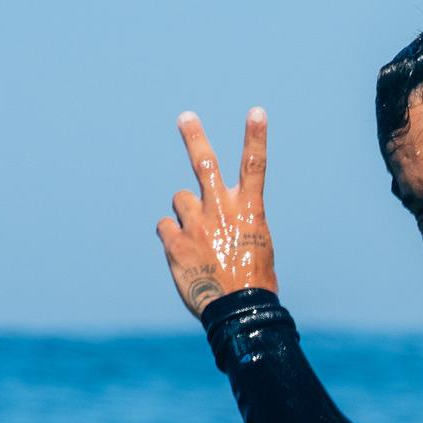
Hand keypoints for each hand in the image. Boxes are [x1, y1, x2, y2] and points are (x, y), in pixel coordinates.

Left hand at [156, 108, 277, 318]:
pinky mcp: (174, 242)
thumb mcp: (257, 244)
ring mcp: (195, 224)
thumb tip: (215, 219)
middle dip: (195, 138)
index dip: (256, 136)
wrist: (238, 310)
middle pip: (206, 164)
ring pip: (180, 200)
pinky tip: (184, 253)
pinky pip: (165, 227)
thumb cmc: (253, 281)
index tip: (256, 111)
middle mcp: (221, 210)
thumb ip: (236, 222)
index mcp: (249, 210)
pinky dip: (172, 236)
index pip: (255, 165)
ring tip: (197, 237)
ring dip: (185, 212)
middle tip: (186, 117)